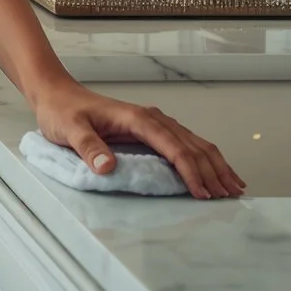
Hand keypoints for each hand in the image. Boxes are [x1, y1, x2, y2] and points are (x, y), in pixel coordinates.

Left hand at [29, 80, 245, 199]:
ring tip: (234, 186)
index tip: (203, 194)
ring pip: (195, 143)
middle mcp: (152, 118)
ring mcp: (154, 122)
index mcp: (138, 119)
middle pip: (193, 146)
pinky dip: (205, 158)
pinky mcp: (151, 129)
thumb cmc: (62, 111)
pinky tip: (214, 171)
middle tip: (230, 196)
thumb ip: (88, 147)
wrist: (56, 93)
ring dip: (216, 165)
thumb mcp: (69, 130)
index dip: (191, 172)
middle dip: (214, 171)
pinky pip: (185, 144)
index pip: (174, 148)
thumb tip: (108, 168)